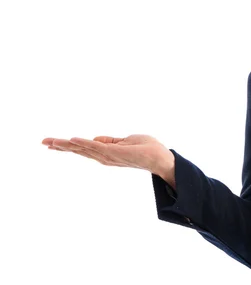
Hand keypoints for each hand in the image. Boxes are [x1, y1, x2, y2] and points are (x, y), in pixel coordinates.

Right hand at [41, 134, 174, 178]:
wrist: (162, 158)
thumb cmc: (147, 149)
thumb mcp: (127, 141)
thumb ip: (111, 141)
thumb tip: (94, 139)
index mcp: (106, 153)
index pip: (83, 148)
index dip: (67, 145)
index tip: (51, 143)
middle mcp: (105, 157)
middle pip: (79, 150)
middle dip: (61, 146)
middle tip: (43, 142)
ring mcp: (109, 156)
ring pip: (84, 149)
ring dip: (67, 144)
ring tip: (51, 141)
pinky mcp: (115, 153)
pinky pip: (97, 147)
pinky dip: (84, 143)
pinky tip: (72, 139)